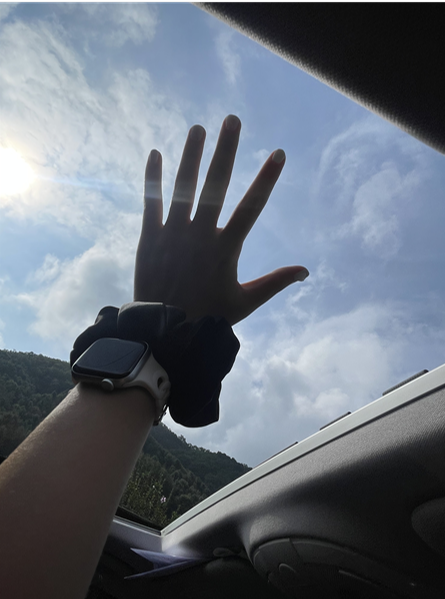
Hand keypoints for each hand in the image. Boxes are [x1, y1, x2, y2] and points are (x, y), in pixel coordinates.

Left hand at [134, 115, 308, 324]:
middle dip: (225, 151)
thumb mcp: (245, 302)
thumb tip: (306, 271)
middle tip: (232, 120)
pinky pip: (150, 202)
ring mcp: (173, 233)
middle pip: (215, 186)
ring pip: (183, 188)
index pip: (251, 208)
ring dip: (191, 156)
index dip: (266, 180)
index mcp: (226, 248)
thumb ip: (275, 283)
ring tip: (198, 129)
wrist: (163, 329)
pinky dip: (152, 178)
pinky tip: (155, 153)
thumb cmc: (208, 315)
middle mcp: (200, 234)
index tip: (278, 154)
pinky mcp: (150, 237)